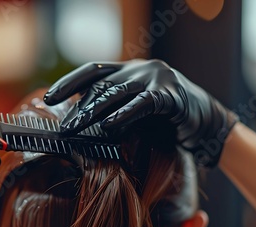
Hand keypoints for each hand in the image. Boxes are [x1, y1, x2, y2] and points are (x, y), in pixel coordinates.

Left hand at [44, 59, 238, 166]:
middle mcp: (140, 68)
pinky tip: (108, 127)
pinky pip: (142, 104)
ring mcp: (156, 77)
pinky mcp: (170, 94)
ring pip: (117, 93)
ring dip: (93, 112)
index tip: (47, 97)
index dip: (68, 83)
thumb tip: (78, 125)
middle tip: (63, 127)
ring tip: (75, 128)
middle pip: (101, 86)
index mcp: (128, 70)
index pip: (92, 71)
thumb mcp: (134, 114)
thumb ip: (111, 111)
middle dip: (79, 107)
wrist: (207, 124)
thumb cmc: (166, 121)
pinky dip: (124, 115)